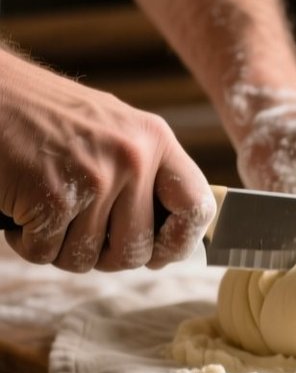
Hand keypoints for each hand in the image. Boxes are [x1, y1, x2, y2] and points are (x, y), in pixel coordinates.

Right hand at [0, 56, 214, 270]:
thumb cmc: (42, 114)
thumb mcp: (112, 129)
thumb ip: (145, 172)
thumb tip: (173, 236)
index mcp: (156, 139)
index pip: (197, 208)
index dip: (181, 243)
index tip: (159, 254)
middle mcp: (134, 158)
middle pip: (136, 250)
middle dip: (103, 255)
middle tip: (77, 232)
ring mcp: (95, 178)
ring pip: (87, 258)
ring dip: (59, 248)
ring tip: (44, 211)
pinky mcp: (52, 196)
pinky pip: (46, 253)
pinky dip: (26, 242)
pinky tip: (20, 209)